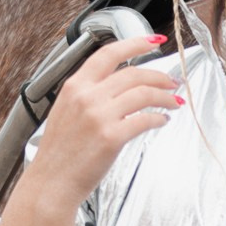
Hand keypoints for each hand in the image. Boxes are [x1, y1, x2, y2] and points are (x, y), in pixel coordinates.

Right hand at [0, 35, 181, 225]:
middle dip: (160, 75)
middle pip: (134, 73)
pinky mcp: (112, 137)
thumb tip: (117, 86)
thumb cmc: (58, 154)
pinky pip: (145, 119)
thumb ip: (88, 95)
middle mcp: (87, 96)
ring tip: (174, 101)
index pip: (109, 53)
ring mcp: (100, 116)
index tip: (153, 42)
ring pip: (144, 93)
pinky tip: (162, 121)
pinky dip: (159, 118)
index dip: (136, 43)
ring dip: (165, 96)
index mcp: (74, 86)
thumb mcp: (65, 112)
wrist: (50, 184)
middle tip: (172, 81)